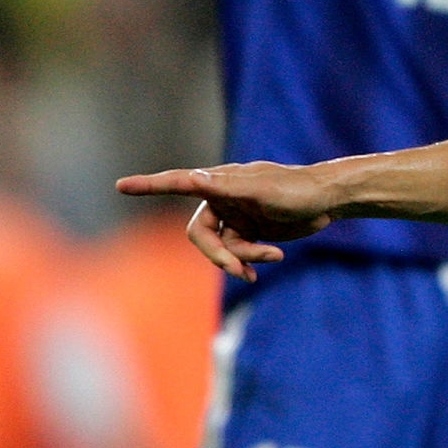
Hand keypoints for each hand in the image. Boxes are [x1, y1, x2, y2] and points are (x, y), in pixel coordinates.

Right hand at [116, 163, 334, 281]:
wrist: (327, 201)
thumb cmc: (296, 189)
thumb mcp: (262, 189)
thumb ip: (227, 187)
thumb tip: (193, 178)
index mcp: (219, 182)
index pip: (177, 183)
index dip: (148, 186)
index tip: (120, 186)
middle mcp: (221, 199)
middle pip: (200, 235)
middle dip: (218, 254)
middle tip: (240, 269)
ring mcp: (233, 217)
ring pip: (220, 249)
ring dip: (241, 259)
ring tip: (270, 258)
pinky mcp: (247, 232)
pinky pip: (237, 254)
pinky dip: (250, 260)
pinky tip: (270, 260)